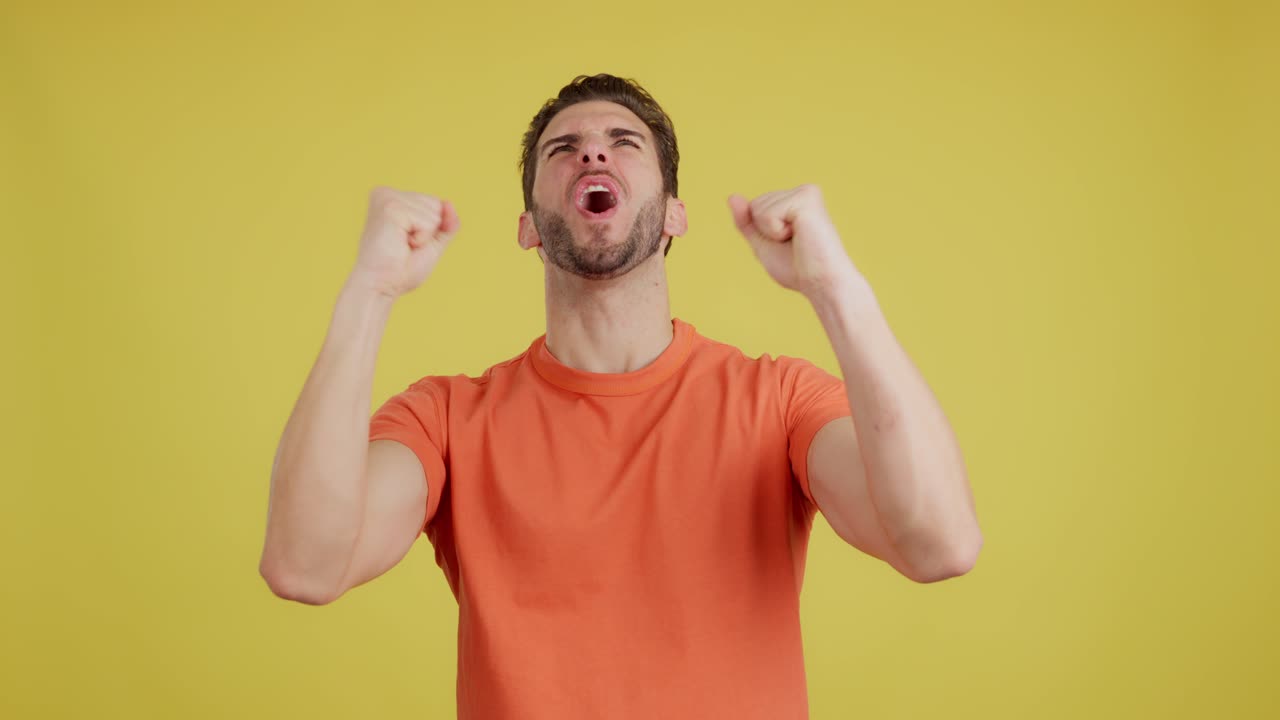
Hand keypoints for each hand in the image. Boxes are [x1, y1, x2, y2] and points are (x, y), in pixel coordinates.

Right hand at [348, 186, 459, 298]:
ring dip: (424, 237)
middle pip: (437, 205)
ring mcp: (387, 198)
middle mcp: (386, 193)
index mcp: (392, 198)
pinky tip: (400, 244)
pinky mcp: (390, 208)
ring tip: (401, 245)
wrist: (381, 286)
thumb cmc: (401, 269)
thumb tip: (449, 204)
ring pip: (434, 214)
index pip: (435, 204)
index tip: (408, 243)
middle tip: (404, 246)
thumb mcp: (432, 243)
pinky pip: (428, 222)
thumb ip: (446, 224)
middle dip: (429, 233)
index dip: (431, 230)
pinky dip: (421, 239)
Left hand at [727, 184, 859, 299]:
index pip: (754, 208)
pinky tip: (800, 237)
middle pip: (754, 205)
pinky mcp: (806, 198)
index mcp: (796, 200)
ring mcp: (806, 192)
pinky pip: (766, 214)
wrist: (822, 283)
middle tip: (794, 245)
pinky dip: (776, 232)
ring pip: (758, 208)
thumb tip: (732, 197)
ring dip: (772, 233)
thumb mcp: (763, 243)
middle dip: (766, 232)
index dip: (762, 233)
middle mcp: (803, 191)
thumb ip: (747, 221)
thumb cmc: (798, 268)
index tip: (788, 245)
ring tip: (799, 241)